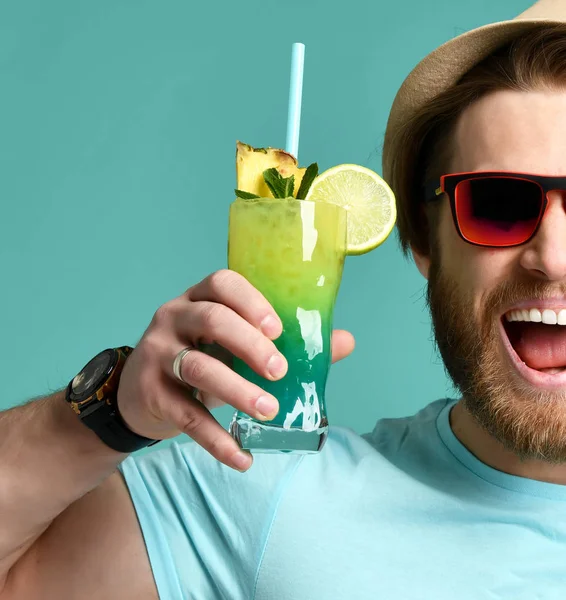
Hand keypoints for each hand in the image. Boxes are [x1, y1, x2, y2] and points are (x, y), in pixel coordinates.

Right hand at [117, 270, 354, 470]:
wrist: (137, 393)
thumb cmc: (198, 360)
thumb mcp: (233, 347)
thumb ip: (283, 344)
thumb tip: (345, 341)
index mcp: (198, 299)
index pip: (221, 283)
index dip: (251, 301)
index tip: (278, 328)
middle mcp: (174, 318)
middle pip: (212, 320)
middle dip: (251, 345)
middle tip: (281, 371)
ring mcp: (158, 353)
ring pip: (198, 367)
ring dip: (238, 391)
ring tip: (269, 411)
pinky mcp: (150, 392)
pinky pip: (186, 415)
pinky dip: (217, 440)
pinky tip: (243, 458)